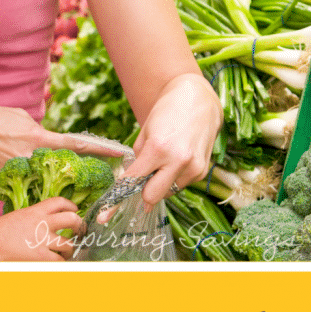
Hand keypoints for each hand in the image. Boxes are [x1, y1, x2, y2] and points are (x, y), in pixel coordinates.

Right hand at [0, 101, 125, 190]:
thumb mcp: (20, 118)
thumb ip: (39, 132)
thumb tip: (49, 142)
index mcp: (37, 139)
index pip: (75, 146)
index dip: (99, 151)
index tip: (118, 154)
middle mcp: (28, 159)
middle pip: (60, 175)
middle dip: (73, 179)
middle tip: (88, 184)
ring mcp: (13, 175)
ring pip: (39, 188)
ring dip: (44, 187)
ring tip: (48, 188)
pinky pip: (16, 191)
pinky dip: (20, 188)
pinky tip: (15, 182)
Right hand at [0, 198, 84, 261]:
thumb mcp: (17, 217)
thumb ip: (32, 218)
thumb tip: (44, 221)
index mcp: (35, 211)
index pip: (59, 201)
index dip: (71, 205)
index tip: (74, 210)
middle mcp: (42, 223)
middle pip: (71, 219)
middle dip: (79, 225)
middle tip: (79, 231)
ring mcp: (42, 240)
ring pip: (68, 244)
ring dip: (70, 249)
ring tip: (67, 251)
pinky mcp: (40, 256)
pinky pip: (59, 260)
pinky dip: (61, 262)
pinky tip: (58, 262)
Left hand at [97, 73, 221, 218]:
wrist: (197, 99)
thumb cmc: (166, 113)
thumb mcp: (144, 132)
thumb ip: (138, 159)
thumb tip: (132, 182)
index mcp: (158, 148)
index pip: (134, 180)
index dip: (119, 195)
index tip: (107, 212)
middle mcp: (178, 161)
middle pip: (152, 196)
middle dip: (142, 194)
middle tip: (137, 186)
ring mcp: (194, 168)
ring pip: (168, 192)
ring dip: (160, 185)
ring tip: (162, 162)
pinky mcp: (202, 171)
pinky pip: (181, 185)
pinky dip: (173, 179)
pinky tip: (175, 160)